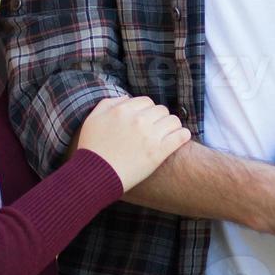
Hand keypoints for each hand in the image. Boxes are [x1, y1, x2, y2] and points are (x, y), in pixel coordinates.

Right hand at [74, 96, 190, 191]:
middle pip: (161, 110)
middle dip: (159, 117)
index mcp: (123, 110)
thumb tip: (127, 98)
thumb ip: (108, 103)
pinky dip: (183, 135)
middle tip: (156, 128)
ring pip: (173, 120)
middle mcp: (138, 120)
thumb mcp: (93, 119)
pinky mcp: (158, 153)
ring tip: (168, 133)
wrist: (94, 176)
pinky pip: (180, 136)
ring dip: (172, 126)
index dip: (147, 110)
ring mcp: (150, 136)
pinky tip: (181, 138)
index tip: (146, 119)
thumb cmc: (91, 148)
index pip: (146, 101)